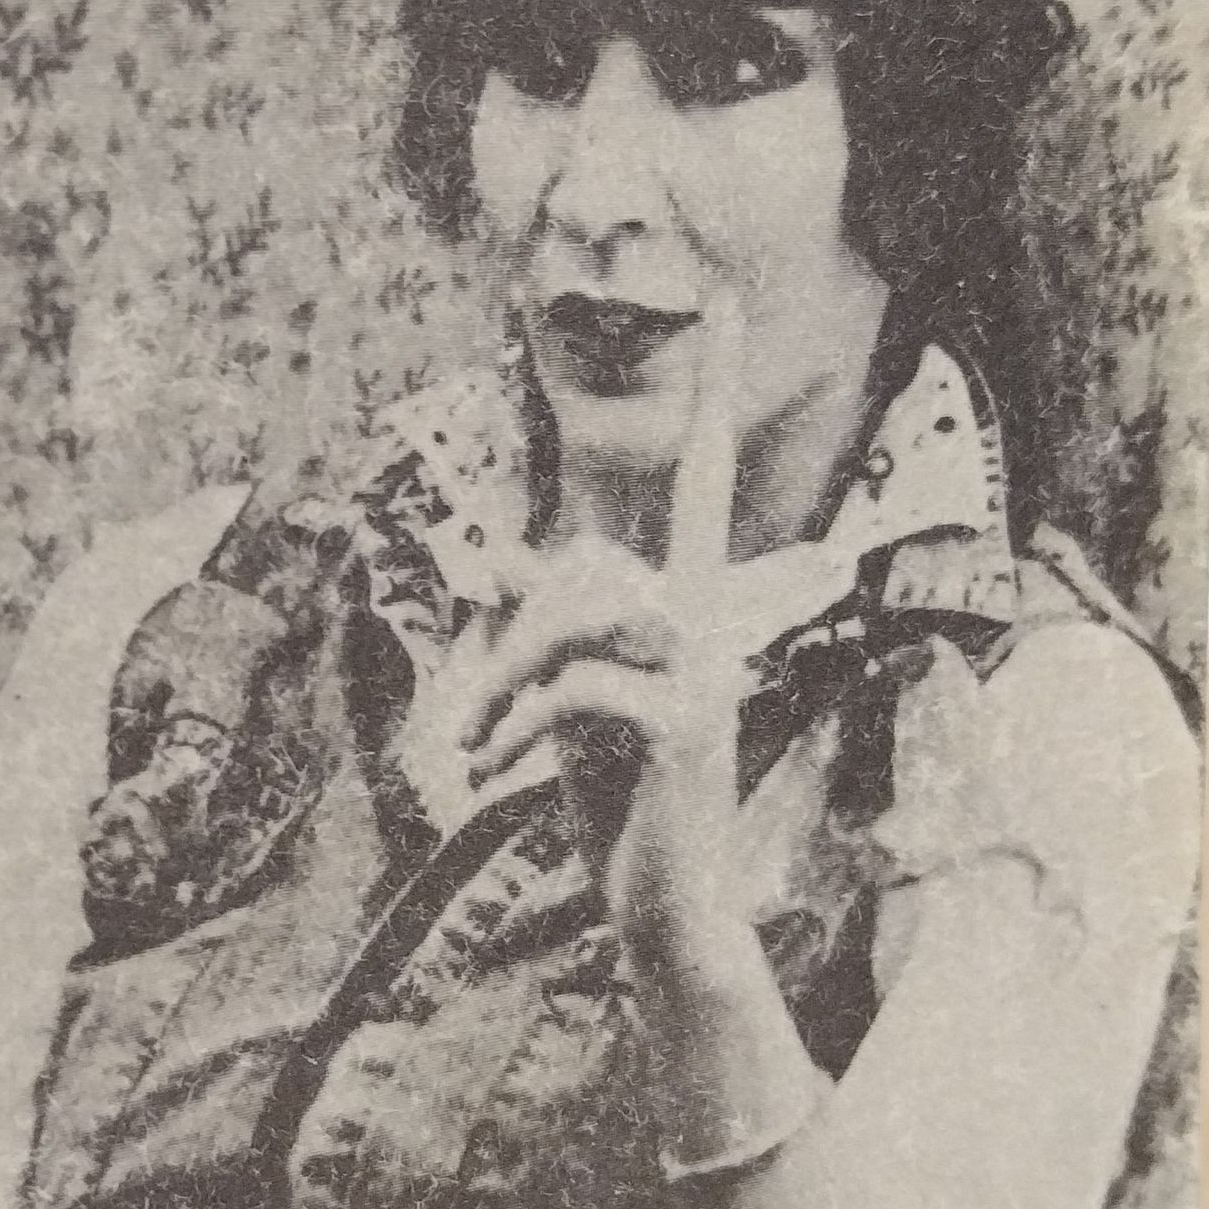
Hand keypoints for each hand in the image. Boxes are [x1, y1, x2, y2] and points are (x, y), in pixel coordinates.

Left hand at [448, 302, 754, 973]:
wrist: (663, 913)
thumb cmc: (614, 805)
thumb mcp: (559, 703)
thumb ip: (533, 625)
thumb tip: (485, 552)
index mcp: (685, 611)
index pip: (701, 484)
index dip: (715, 393)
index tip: (730, 295)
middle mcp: (709, 628)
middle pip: (594, 564)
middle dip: (516, 630)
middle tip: (478, 712)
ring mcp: (706, 675)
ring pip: (586, 613)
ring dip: (510, 678)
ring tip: (484, 742)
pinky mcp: (688, 726)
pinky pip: (581, 684)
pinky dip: (520, 725)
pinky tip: (502, 772)